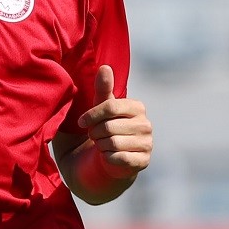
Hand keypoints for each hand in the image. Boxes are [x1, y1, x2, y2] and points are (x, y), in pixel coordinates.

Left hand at [76, 65, 151, 179]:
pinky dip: (107, 158)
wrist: (107, 159)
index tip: (81, 122)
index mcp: (137, 107)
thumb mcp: (100, 108)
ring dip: (100, 145)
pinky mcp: (144, 161)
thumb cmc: (103, 129)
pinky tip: (107, 156)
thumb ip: (103, 88)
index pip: (111, 107)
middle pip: (109, 127)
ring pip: (113, 143)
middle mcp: (146, 124)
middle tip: (95, 136)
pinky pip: (119, 158)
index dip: (92, 115)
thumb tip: (105, 67)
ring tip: (101, 145)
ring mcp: (147, 143)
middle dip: (95, 133)